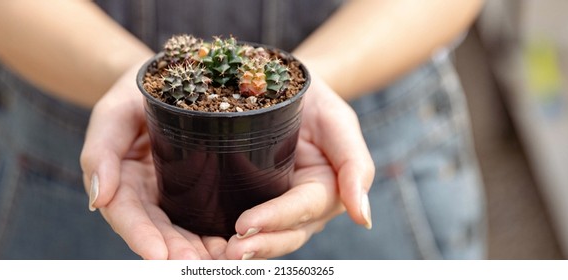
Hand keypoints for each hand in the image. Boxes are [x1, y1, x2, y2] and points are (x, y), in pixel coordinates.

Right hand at [80, 64, 227, 258]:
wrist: (169, 75)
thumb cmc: (134, 90)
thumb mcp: (113, 112)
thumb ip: (101, 151)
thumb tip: (96, 199)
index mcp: (121, 180)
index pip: (127, 215)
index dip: (142, 237)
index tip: (159, 256)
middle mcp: (147, 195)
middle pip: (160, 231)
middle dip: (178, 252)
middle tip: (199, 266)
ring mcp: (174, 193)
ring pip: (185, 231)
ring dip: (201, 251)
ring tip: (223, 262)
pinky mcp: (199, 187)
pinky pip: (208, 216)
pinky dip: (220, 234)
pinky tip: (237, 246)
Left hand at [220, 74, 374, 259]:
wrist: (283, 81)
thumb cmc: (315, 100)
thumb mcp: (339, 122)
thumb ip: (355, 166)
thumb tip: (363, 218)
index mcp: (325, 191)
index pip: (301, 210)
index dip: (276, 219)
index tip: (246, 223)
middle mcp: (301, 208)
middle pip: (284, 235)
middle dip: (259, 244)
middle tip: (229, 251)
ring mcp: (275, 206)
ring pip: (264, 237)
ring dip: (243, 249)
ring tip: (218, 254)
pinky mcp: (249, 200)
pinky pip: (239, 222)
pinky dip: (223, 236)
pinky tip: (204, 244)